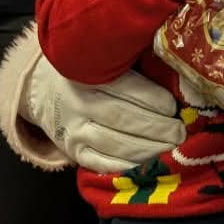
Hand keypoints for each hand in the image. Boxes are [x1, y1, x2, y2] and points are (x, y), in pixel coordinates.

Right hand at [21, 59, 184, 172]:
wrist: (43, 89)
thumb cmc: (88, 71)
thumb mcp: (103, 59)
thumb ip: (131, 63)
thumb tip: (175, 70)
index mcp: (90, 76)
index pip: (127, 89)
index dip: (154, 100)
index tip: (174, 107)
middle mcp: (80, 104)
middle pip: (124, 119)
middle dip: (158, 128)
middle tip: (180, 132)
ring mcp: (75, 132)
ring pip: (116, 145)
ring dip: (148, 149)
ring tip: (171, 146)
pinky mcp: (73, 152)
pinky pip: (102, 163)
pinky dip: (127, 164)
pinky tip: (147, 162)